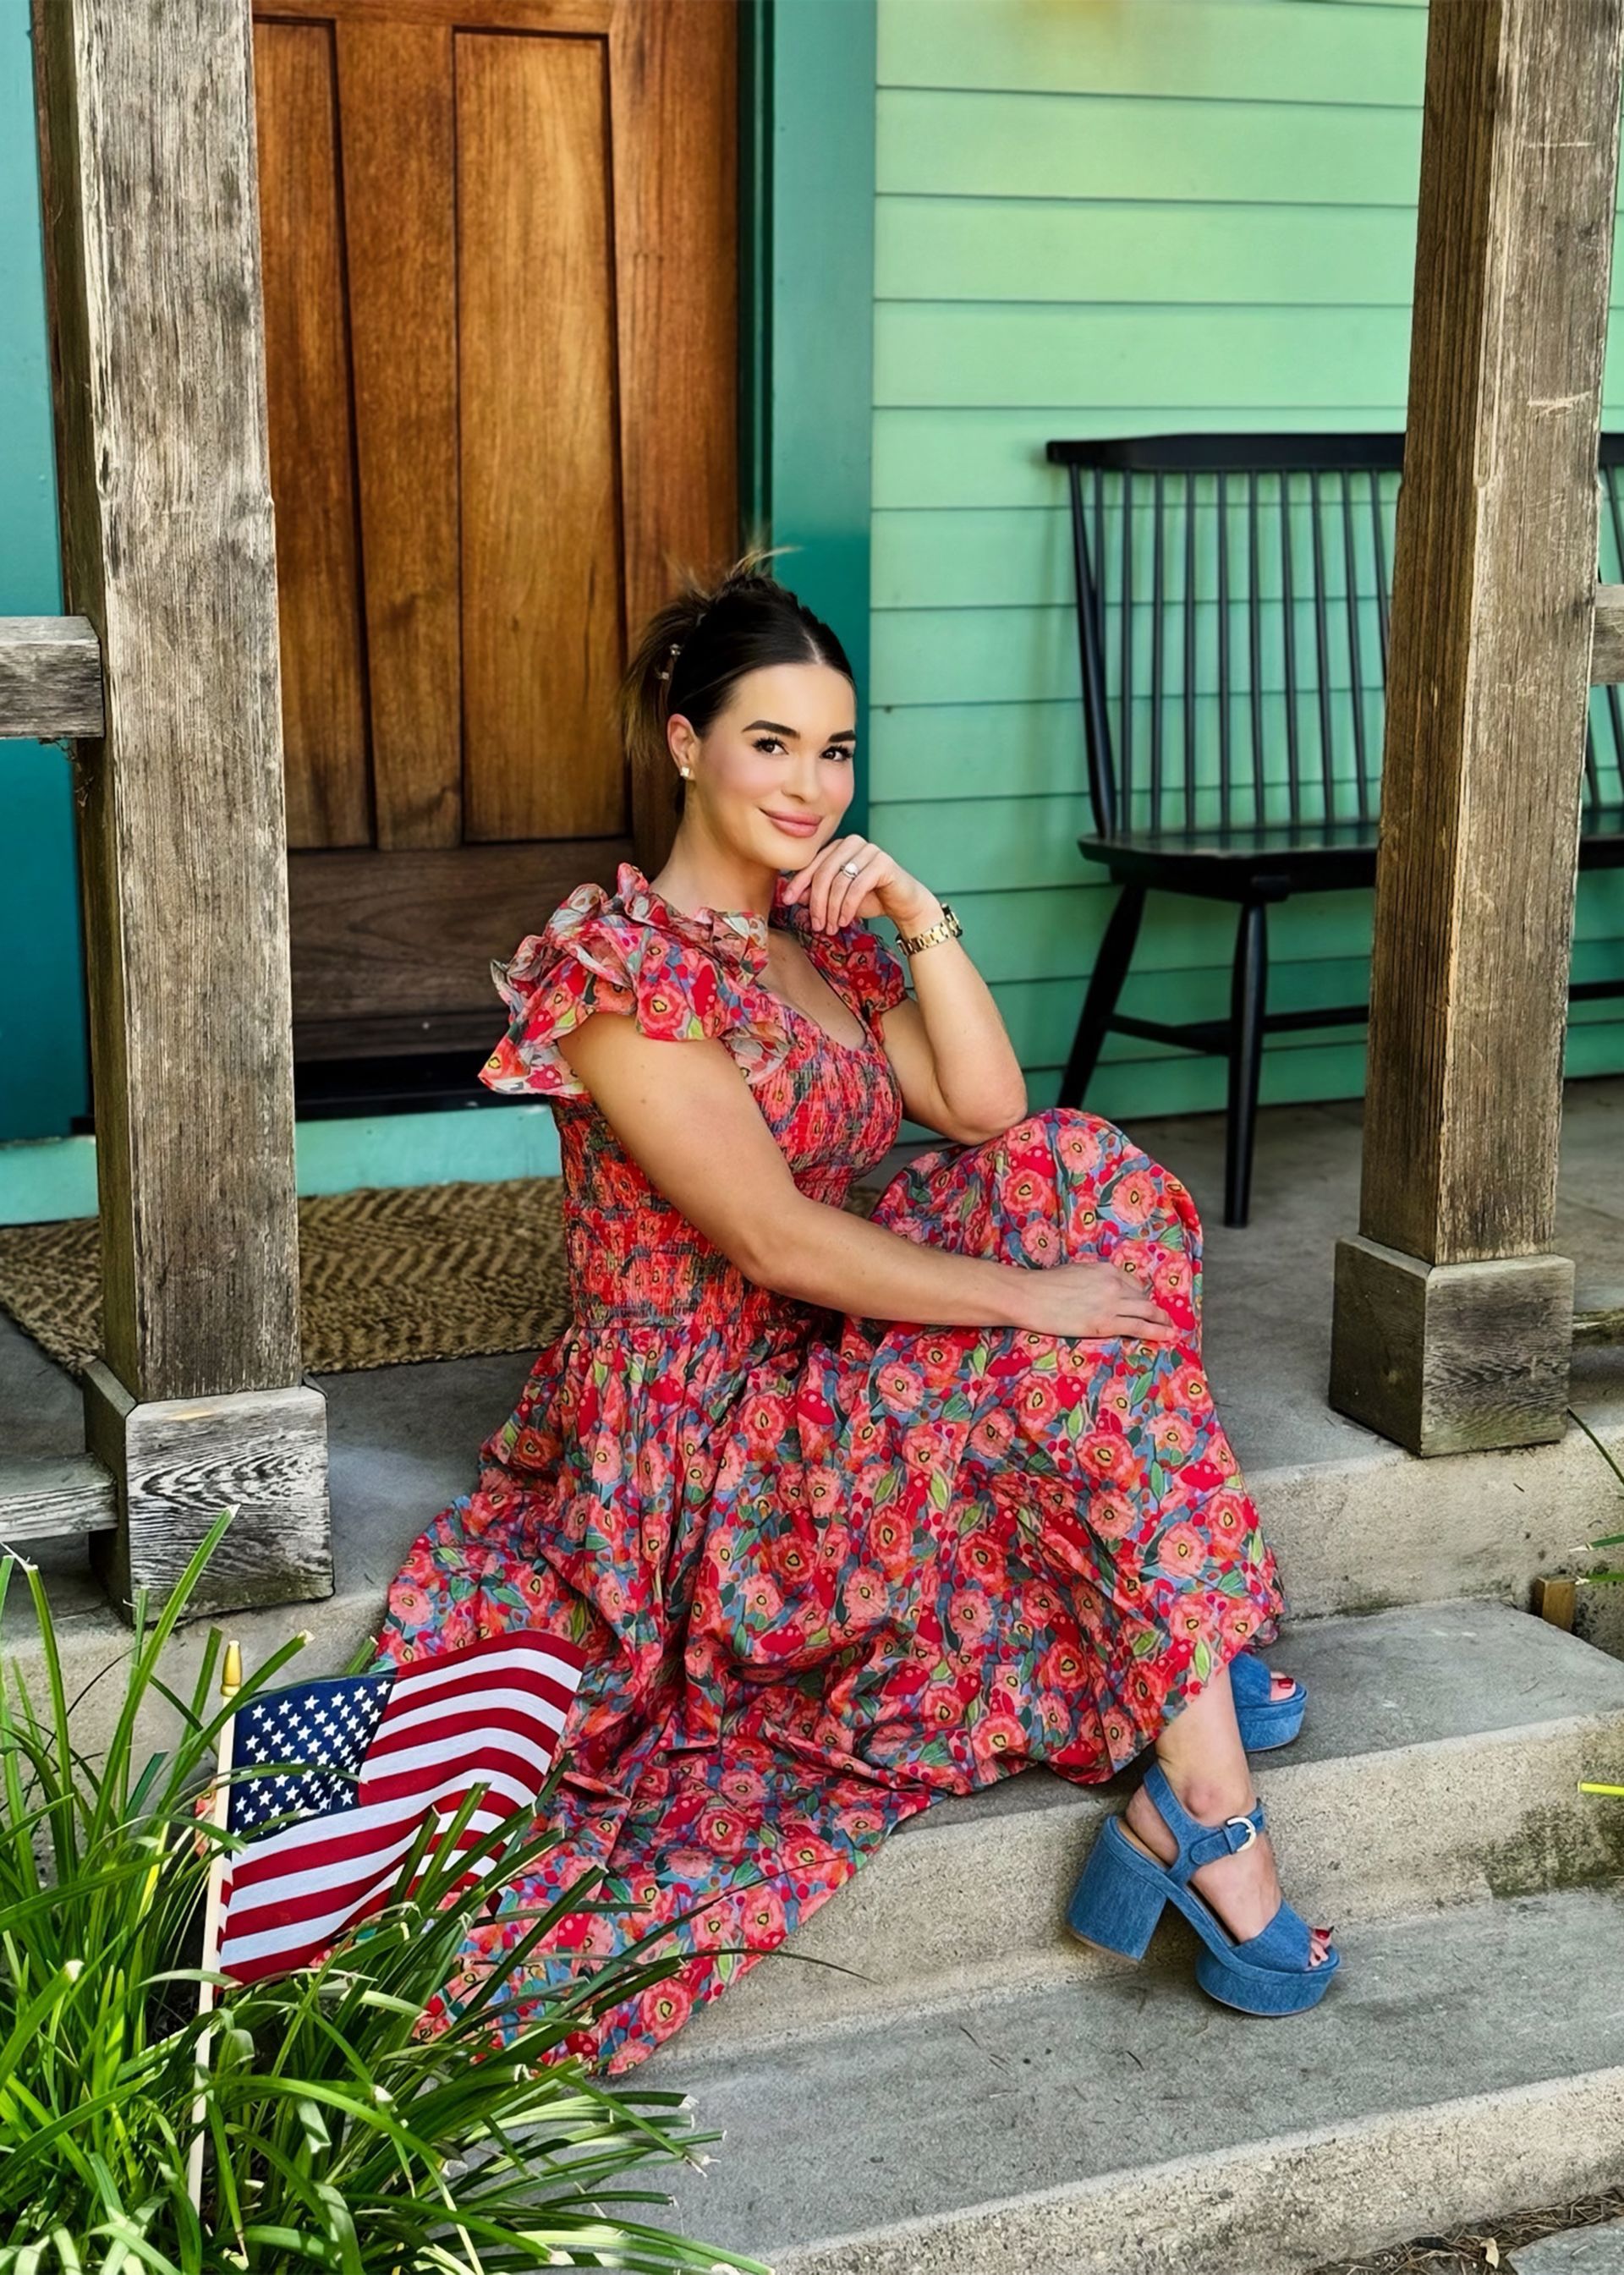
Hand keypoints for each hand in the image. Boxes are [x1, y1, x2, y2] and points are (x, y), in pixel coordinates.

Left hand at [778, 836, 939, 935]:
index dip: (798, 882)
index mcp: (838, 846)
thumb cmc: (869, 898)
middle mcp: (852, 843)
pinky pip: (857, 887)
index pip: (812, 863)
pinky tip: (844, 921)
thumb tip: (794, 895)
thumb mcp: (837, 898)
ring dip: (832, 909)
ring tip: (830, 927)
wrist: (903, 904)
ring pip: (839, 882)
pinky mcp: (883, 862)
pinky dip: (847, 907)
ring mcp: (869, 850)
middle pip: (824, 873)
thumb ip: (817, 893)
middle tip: (816, 924)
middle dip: (817, 902)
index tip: (786, 901)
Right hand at [1013, 1257, 1181, 1344]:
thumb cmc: (1045, 1284)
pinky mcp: (1105, 1323)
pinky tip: (1166, 1335)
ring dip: (1161, 1320)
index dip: (1140, 1295)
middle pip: (1142, 1298)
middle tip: (1164, 1317)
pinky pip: (1138, 1327)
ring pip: (1146, 1311)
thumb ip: (1093, 1280)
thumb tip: (1097, 1292)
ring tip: (1170, 1328)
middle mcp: (1113, 1284)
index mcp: (1105, 1270)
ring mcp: (1111, 1303)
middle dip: (1154, 1309)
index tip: (1143, 1303)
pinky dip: (1156, 1331)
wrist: (1030, 1296)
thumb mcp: (1075, 1272)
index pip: (1132, 1283)